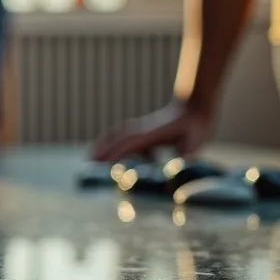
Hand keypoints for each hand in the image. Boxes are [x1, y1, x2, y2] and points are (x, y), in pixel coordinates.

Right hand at [90, 101, 213, 161]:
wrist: (194, 106)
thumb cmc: (194, 126)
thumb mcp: (194, 143)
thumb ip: (183, 157)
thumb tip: (173, 173)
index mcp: (148, 135)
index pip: (125, 146)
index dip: (111, 156)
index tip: (99, 166)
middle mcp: (140, 131)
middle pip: (113, 141)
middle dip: (99, 152)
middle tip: (85, 165)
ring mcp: (140, 130)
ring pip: (115, 138)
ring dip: (102, 146)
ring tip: (89, 158)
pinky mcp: (143, 132)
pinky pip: (123, 138)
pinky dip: (112, 144)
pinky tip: (112, 153)